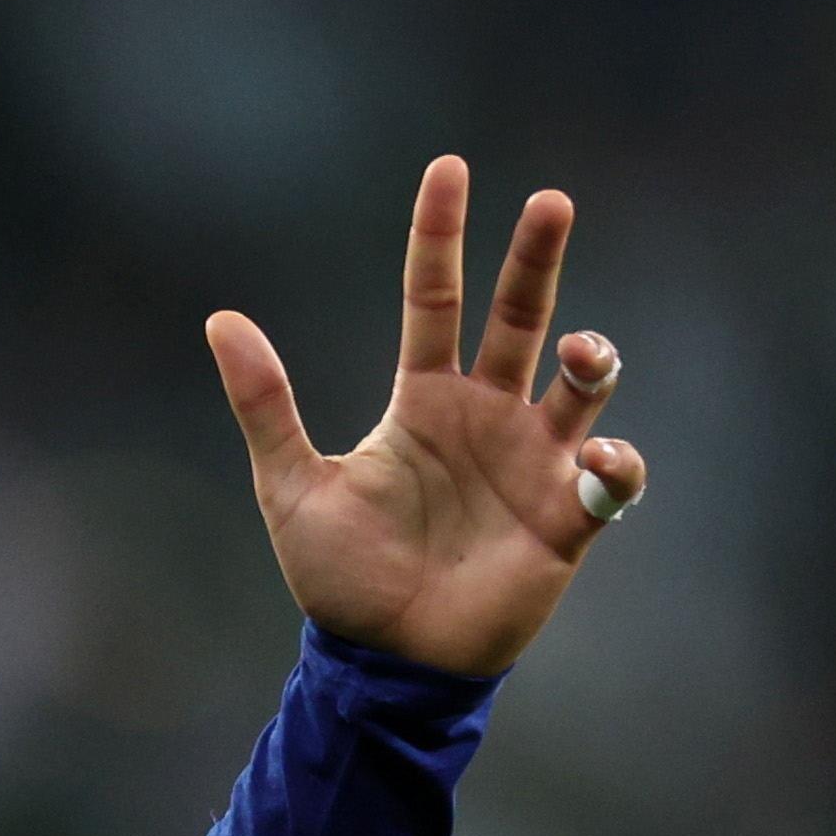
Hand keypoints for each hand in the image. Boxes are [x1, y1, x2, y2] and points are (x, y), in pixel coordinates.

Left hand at [207, 158, 647, 677]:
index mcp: (425, 401)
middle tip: (551, 202)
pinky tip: (597, 463)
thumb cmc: (342, 579)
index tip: (448, 171)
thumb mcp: (293, 487)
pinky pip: (610, 478)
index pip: (435, 301)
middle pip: (521, 318)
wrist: (386, 664)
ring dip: (595, 358)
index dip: (441, 238)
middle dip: (537, 260)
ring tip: (584, 352)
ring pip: (584, 385)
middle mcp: (486, 417)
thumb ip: (265, 406)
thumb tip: (220, 321)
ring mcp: (532, 463)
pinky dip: (615, 464)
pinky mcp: (566, 520)